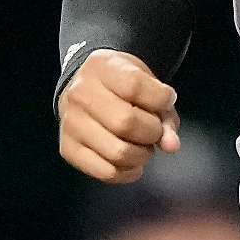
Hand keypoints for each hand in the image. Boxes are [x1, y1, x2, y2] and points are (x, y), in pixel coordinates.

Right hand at [56, 50, 177, 182]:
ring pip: (117, 152)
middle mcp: (80, 94)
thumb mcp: (147, 84)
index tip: (165, 100)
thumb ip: (165, 112)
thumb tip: (171, 146)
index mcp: (101, 67)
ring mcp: (71, 123)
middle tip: (153, 130)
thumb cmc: (122, 87)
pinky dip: (128, 173)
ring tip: (143, 146)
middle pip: (125, 122)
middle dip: (152, 132)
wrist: (86, 89)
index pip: (134, 86)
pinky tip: (133, 164)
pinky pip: (105, 172)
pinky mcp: (68, 149)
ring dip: (142, 155)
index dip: (160, 99)